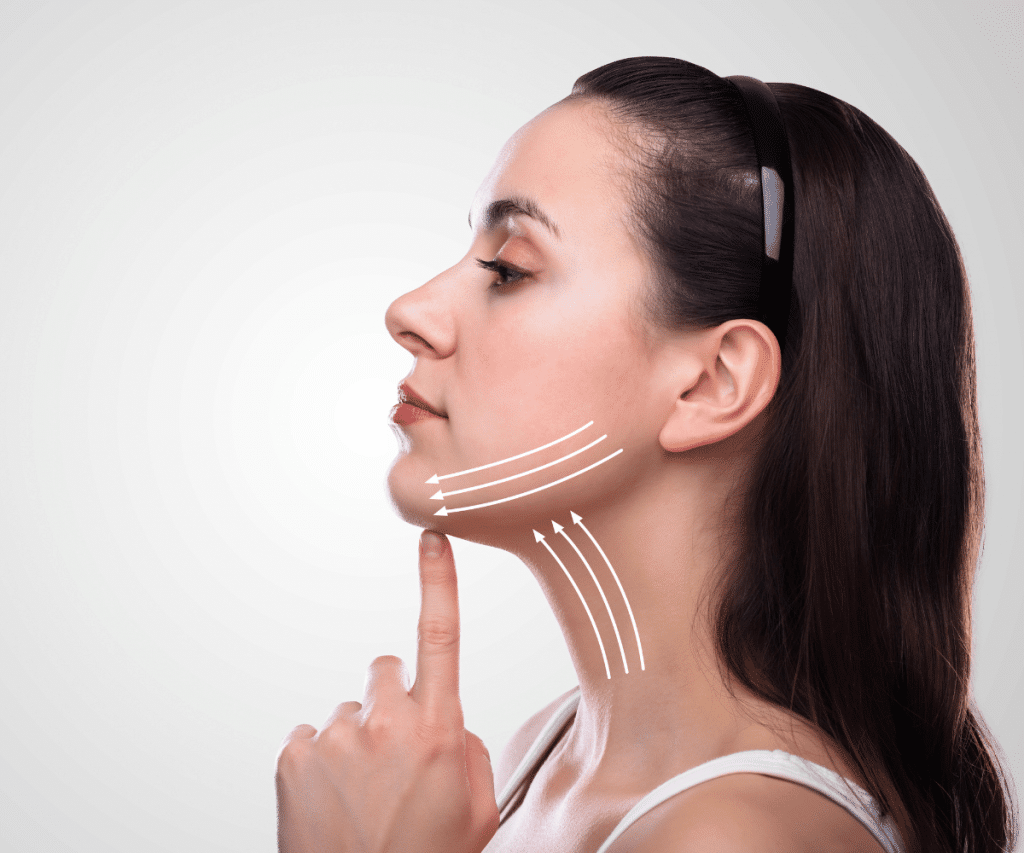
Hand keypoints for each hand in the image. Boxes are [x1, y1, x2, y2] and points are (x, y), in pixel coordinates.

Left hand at [275, 530, 499, 852]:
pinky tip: (333, 799)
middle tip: (394, 750)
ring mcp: (333, 739)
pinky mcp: (293, 756)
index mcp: (437, 731)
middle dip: (392, 697)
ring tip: (362, 794)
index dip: (438, 581)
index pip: (441, 636)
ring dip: (356, 739)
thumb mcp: (477, 811)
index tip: (432, 537)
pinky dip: (321, 761)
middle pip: (385, 670)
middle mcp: (384, 725)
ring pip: (349, 711)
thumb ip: (468, 749)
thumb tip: (446, 722)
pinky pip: (312, 737)